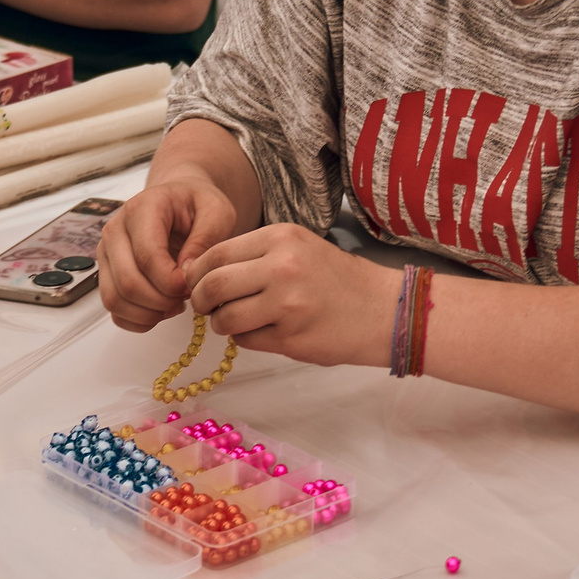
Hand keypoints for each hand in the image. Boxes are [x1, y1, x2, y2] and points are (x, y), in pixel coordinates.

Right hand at [99, 166, 237, 331]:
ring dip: (150, 313)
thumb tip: (185, 273)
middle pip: (128, 283)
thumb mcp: (217, 212)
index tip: (193, 285)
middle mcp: (115, 230)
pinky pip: (114, 309)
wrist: (178, 201)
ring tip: (176, 304)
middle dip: (162, 301)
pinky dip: (139, 319)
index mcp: (142, 209)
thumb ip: (206, 239)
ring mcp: (107, 253)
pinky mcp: (106, 272)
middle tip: (187, 297)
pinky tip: (162, 309)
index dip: (172, 281)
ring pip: (115, 299)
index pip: (147, 256)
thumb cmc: (197, 205)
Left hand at [184, 224, 401, 368]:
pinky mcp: (290, 337)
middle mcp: (281, 267)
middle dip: (200, 300)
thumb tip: (199, 272)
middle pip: (212, 285)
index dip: (197, 273)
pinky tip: (264, 331)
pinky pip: (246, 341)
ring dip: (222, 324)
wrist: (382, 309)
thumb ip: (253, 255)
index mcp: (280, 237)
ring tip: (237, 321)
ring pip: (225, 318)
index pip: (215, 254)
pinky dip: (246, 338)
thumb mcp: (297, 248)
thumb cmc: (336, 279)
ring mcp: (285, 304)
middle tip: (205, 307)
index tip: (197, 284)